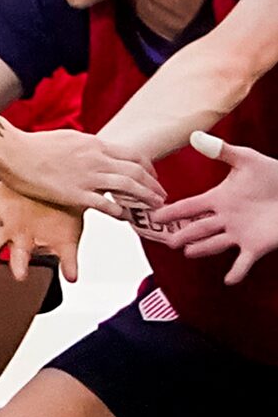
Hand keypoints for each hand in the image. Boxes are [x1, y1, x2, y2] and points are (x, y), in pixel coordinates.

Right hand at [0, 126, 162, 218]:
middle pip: (137, 171)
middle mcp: (97, 159)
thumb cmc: (33, 146)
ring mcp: (88, 177)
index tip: (152, 178)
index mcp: (96, 144)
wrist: (12, 153)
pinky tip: (125, 217)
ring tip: (154, 207)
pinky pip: (106, 204)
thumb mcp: (67, 138)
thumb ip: (85, 146)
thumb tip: (94, 149)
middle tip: (161, 196)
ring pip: (129, 187)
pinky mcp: (75, 194)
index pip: (133, 155)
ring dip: (146, 198)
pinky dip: (120, 211)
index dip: (148, 169)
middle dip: (154, 185)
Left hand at [0, 178, 84, 281]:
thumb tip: (73, 279)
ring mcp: (4, 208)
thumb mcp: (69, 238)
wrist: (66, 188)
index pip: (21, 256)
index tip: (20, 276)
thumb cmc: (66, 215)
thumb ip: (69, 259)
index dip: (20, 265)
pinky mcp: (1, 189)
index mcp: (25, 238)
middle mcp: (10, 225)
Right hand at [144, 130, 277, 284]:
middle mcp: (225, 219)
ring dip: (202, 250)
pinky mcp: (256, 246)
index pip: (189, 207)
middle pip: (197, 229)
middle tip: (169, 241)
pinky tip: (229, 280)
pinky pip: (243, 263)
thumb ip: (222, 151)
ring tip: (189, 253)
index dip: (170, 212)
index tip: (152, 215)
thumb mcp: (248, 160)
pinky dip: (236, 273)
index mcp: (219, 200)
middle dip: (182, 236)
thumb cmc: (274, 176)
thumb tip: (195, 136)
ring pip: (214, 245)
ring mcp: (239, 234)